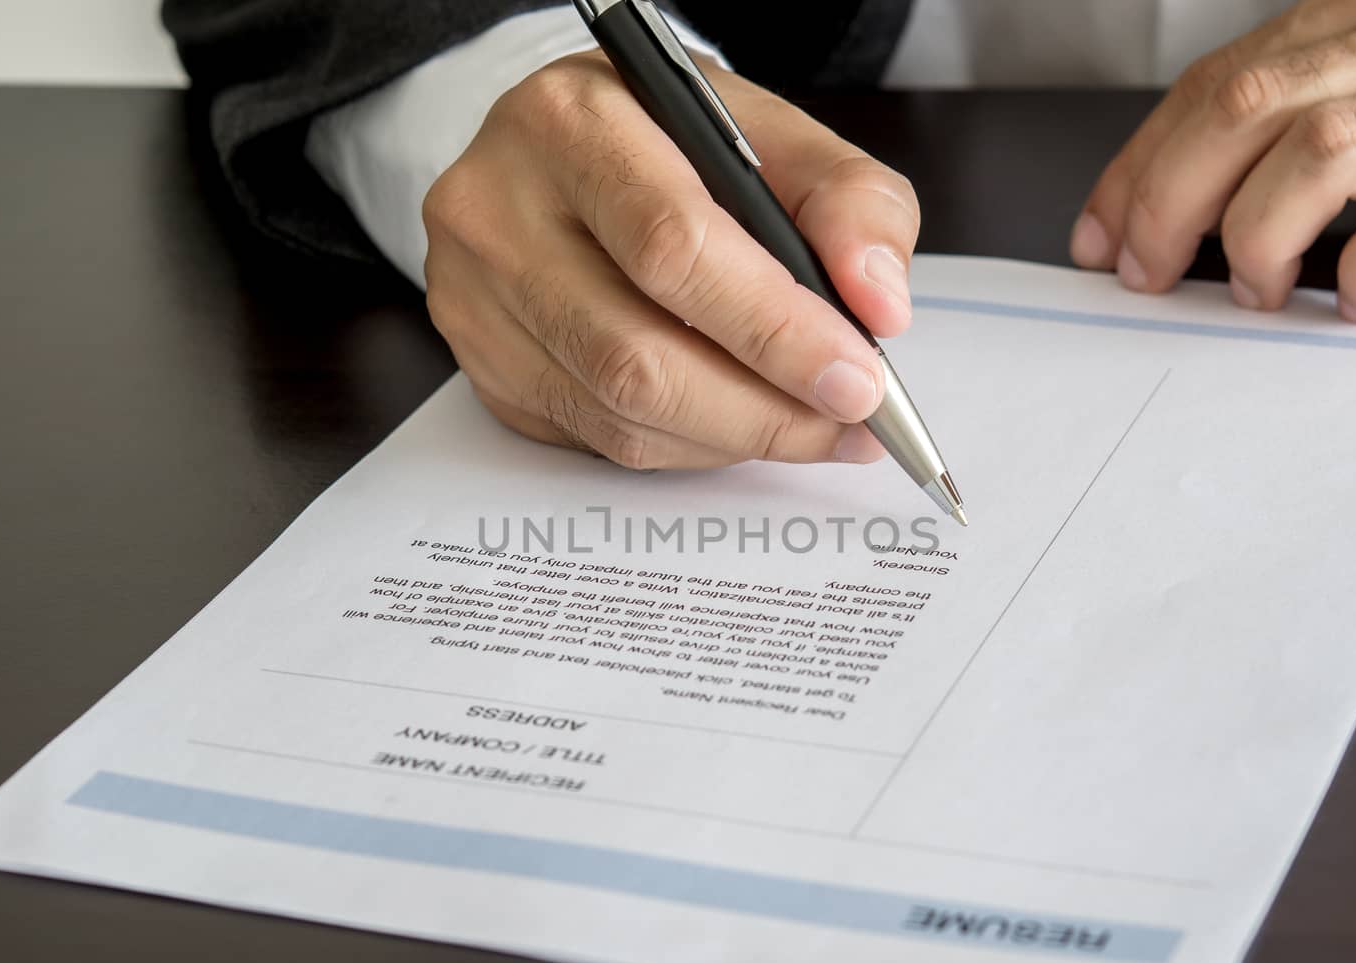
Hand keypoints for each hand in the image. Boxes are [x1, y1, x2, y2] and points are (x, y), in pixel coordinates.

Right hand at [422, 51, 919, 468]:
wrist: (558, 155)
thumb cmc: (668, 145)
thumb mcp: (768, 134)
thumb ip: (848, 201)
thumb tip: (880, 305)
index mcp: (572, 123)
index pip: (673, 247)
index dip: (774, 329)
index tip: (858, 378)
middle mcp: (498, 209)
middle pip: (636, 355)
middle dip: (765, 408)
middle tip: (848, 422)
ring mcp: (475, 298)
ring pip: (618, 413)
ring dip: (734, 437)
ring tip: (811, 425)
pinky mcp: (482, 366)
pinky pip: (599, 439)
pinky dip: (688, 446)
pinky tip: (736, 420)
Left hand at [1071, 0, 1355, 322]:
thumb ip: (1321, 115)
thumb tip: (1176, 206)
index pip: (1230, 74)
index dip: (1145, 157)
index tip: (1100, 230)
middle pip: (1251, 102)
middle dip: (1168, 198)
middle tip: (1146, 271)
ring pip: (1324, 148)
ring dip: (1255, 235)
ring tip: (1252, 288)